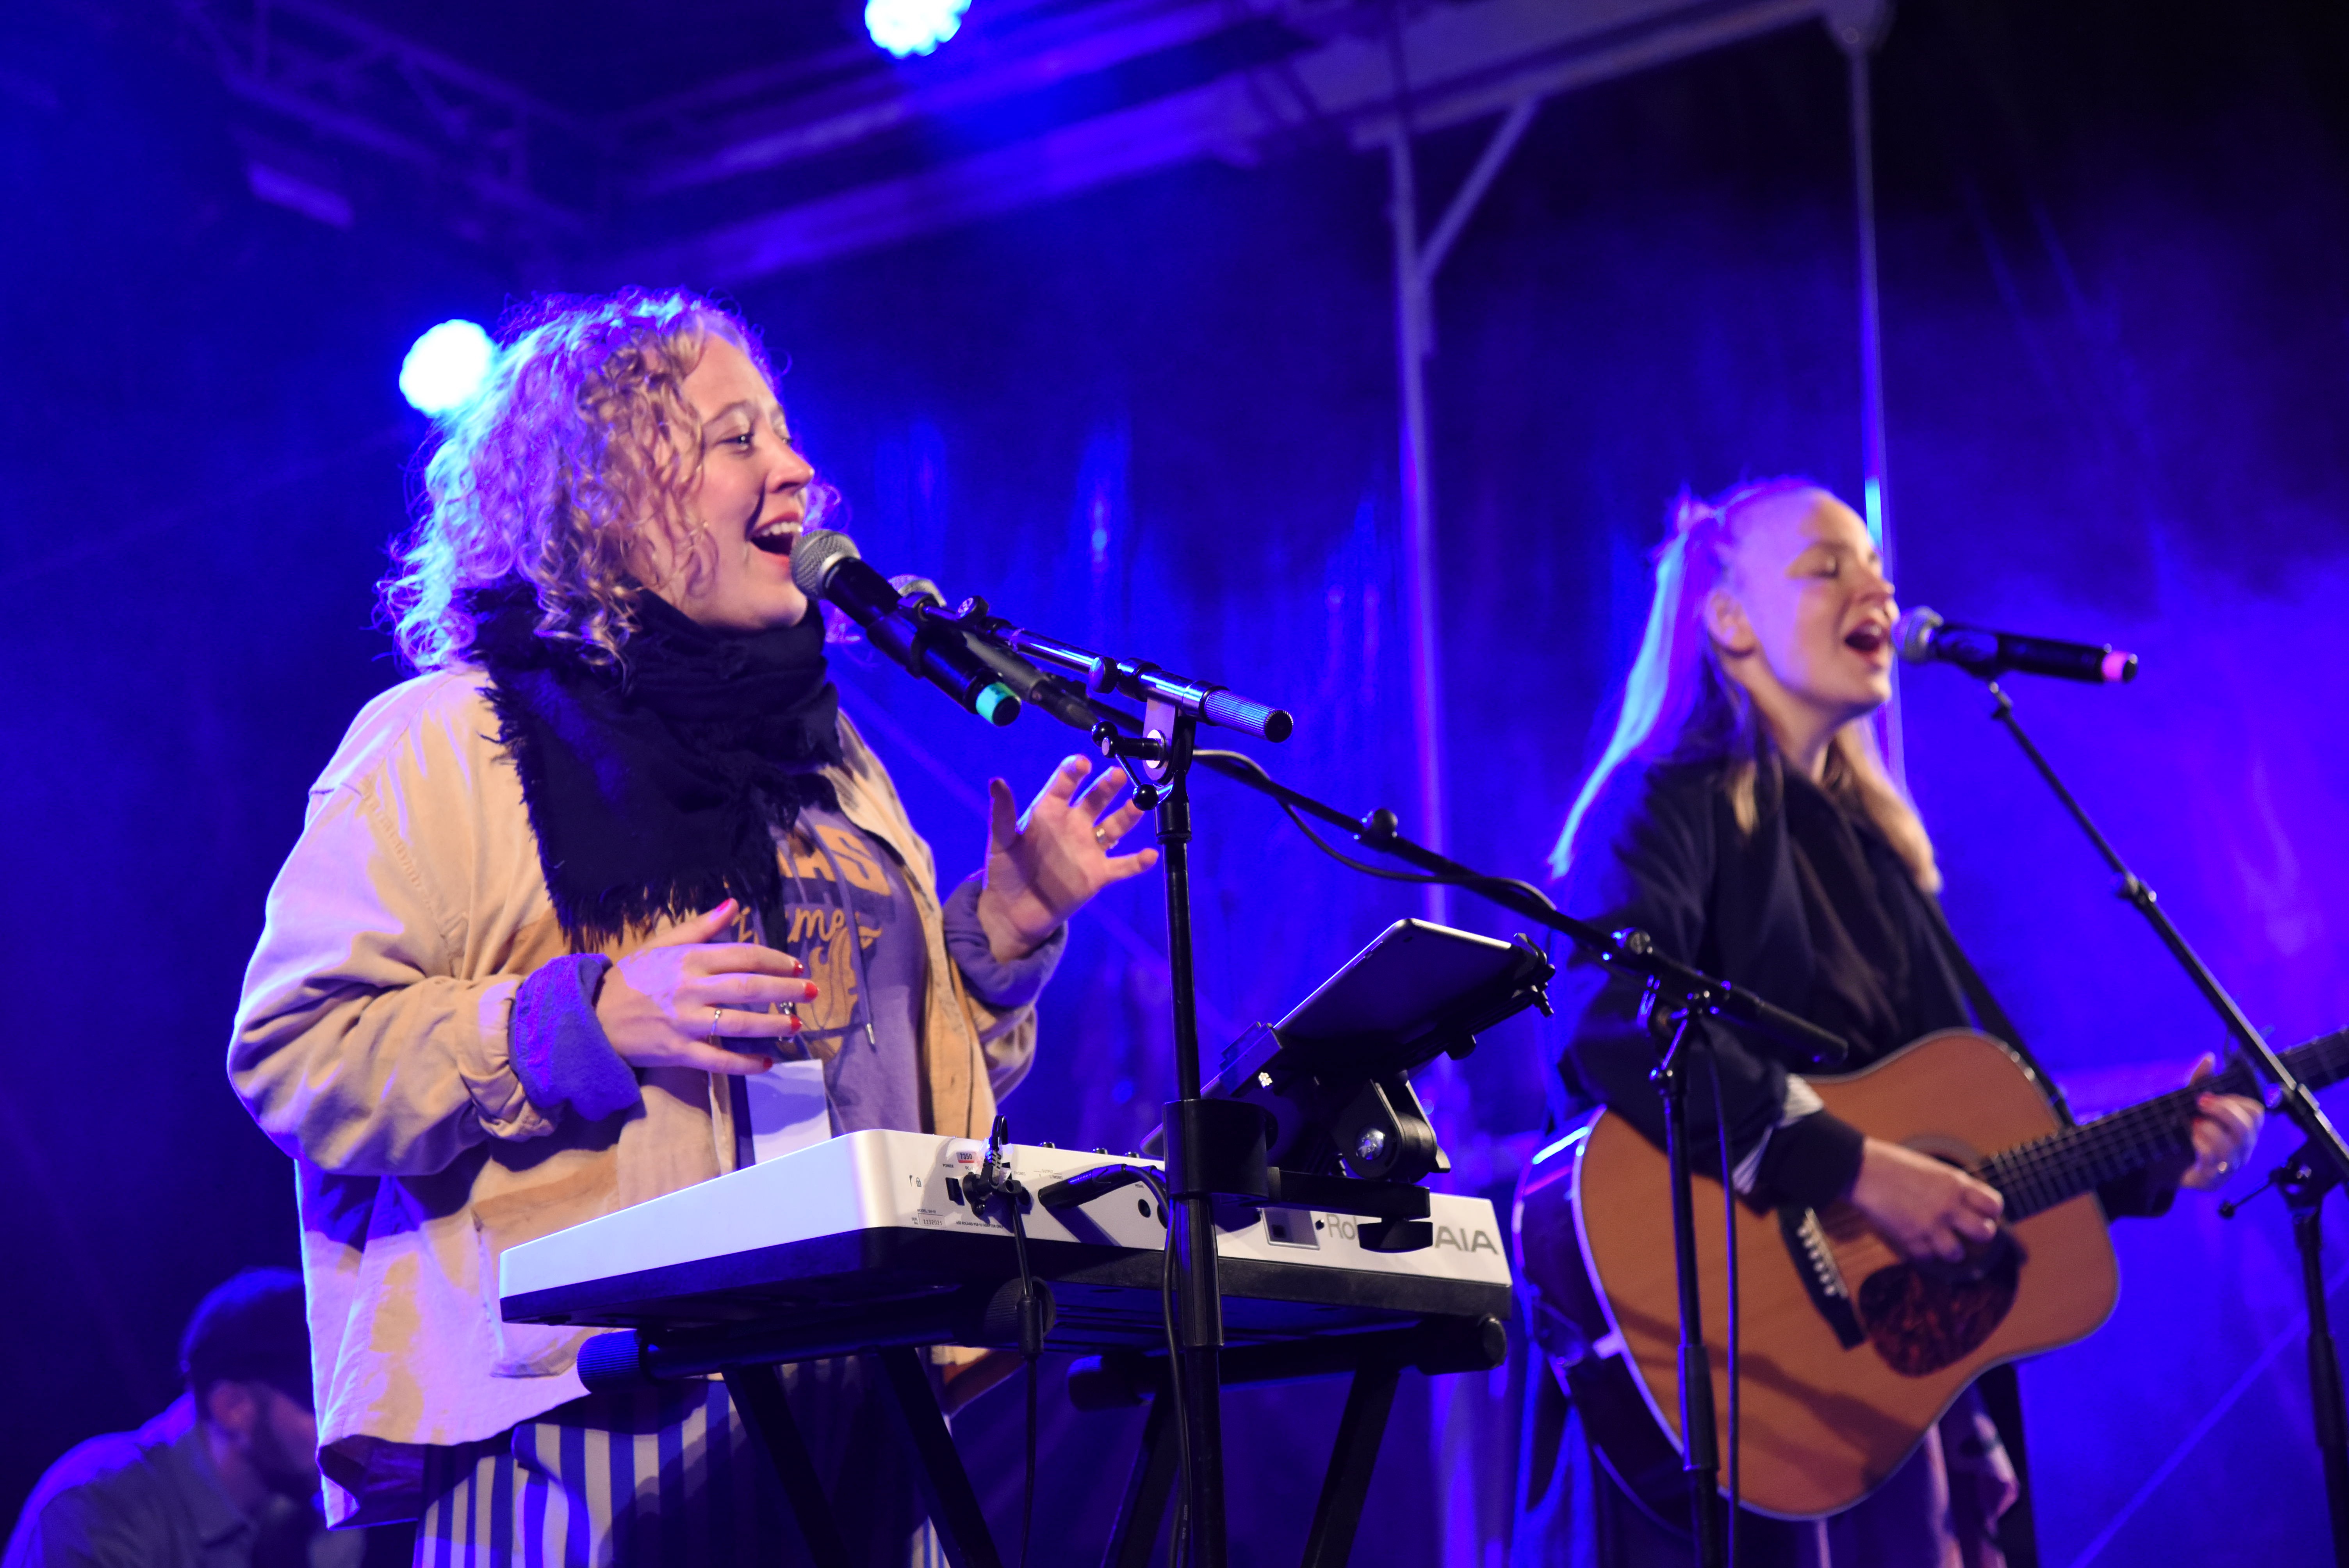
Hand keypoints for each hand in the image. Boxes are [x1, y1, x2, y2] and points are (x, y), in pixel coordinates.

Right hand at [594, 900, 816, 1074]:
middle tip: (812, 992)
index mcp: (689, 959)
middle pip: (749, 987)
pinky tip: (765, 1063)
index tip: (797, 967)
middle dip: (786, 990)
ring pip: (738, 1023)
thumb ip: (701, 927)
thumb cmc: (631, 979)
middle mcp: (690, 988)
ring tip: (796, 1026)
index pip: (744, 955)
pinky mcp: (677, 1051)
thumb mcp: (662, 944)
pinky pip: (717, 1060)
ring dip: (772, 1025)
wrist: (591, 1016)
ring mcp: (684, 1022)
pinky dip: (743, 1063)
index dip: (775, 960)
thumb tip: (734, 904)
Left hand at [977, 755, 1160, 960]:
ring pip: (1114, 827)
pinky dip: (1138, 862)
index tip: (1082, 764)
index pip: (1064, 785)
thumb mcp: (1002, 841)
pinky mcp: (1098, 875)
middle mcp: (1073, 825)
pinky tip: (1150, 855)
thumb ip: (1003, 814)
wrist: (1012, 912)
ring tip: (1140, 802)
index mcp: (1049, 811)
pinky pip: (1123, 866)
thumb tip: (996, 782)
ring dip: (1128, 815)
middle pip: (1095, 799)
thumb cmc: (1005, 871)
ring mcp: (1088, 849)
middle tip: (1117, 774)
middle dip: (1107, 786)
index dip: (1073, 772)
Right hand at [1848, 1136, 2005, 1262]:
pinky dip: (1924, 1251)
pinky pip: (1926, 1257)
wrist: (1862, 1170)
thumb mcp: (1933, 1169)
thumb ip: (1953, 1188)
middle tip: (1970, 1231)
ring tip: (1945, 1242)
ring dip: (1953, 1250)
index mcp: (1955, 1184)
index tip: (1983, 1212)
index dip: (1991, 1211)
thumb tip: (1969, 1205)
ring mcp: (1928, 1225)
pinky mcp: (1909, 1239)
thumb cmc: (1894, 1164)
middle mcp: (1947, 1206)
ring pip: (1957, 1253)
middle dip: (1980, 1234)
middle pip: (1984, 1233)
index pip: (1993, 1205)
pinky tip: (1918, 1239)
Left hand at [2178, 1053, 2264, 1189]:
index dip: (2236, 1101)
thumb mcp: (2186, 1104)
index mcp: (2241, 1130)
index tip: (2210, 1095)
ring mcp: (2229, 1166)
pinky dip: (2200, 1143)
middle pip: (2247, 1128)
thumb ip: (2198, 1082)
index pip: (2256, 1112)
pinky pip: (2214, 1160)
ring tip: (2192, 1124)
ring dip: (2208, 1128)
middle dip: (2222, 1110)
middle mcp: (2241, 1149)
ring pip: (2232, 1144)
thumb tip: (2209, 1057)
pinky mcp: (2213, 1179)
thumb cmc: (2181, 1132)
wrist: (2159, 1164)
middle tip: (2199, 1102)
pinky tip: (2189, 1138)